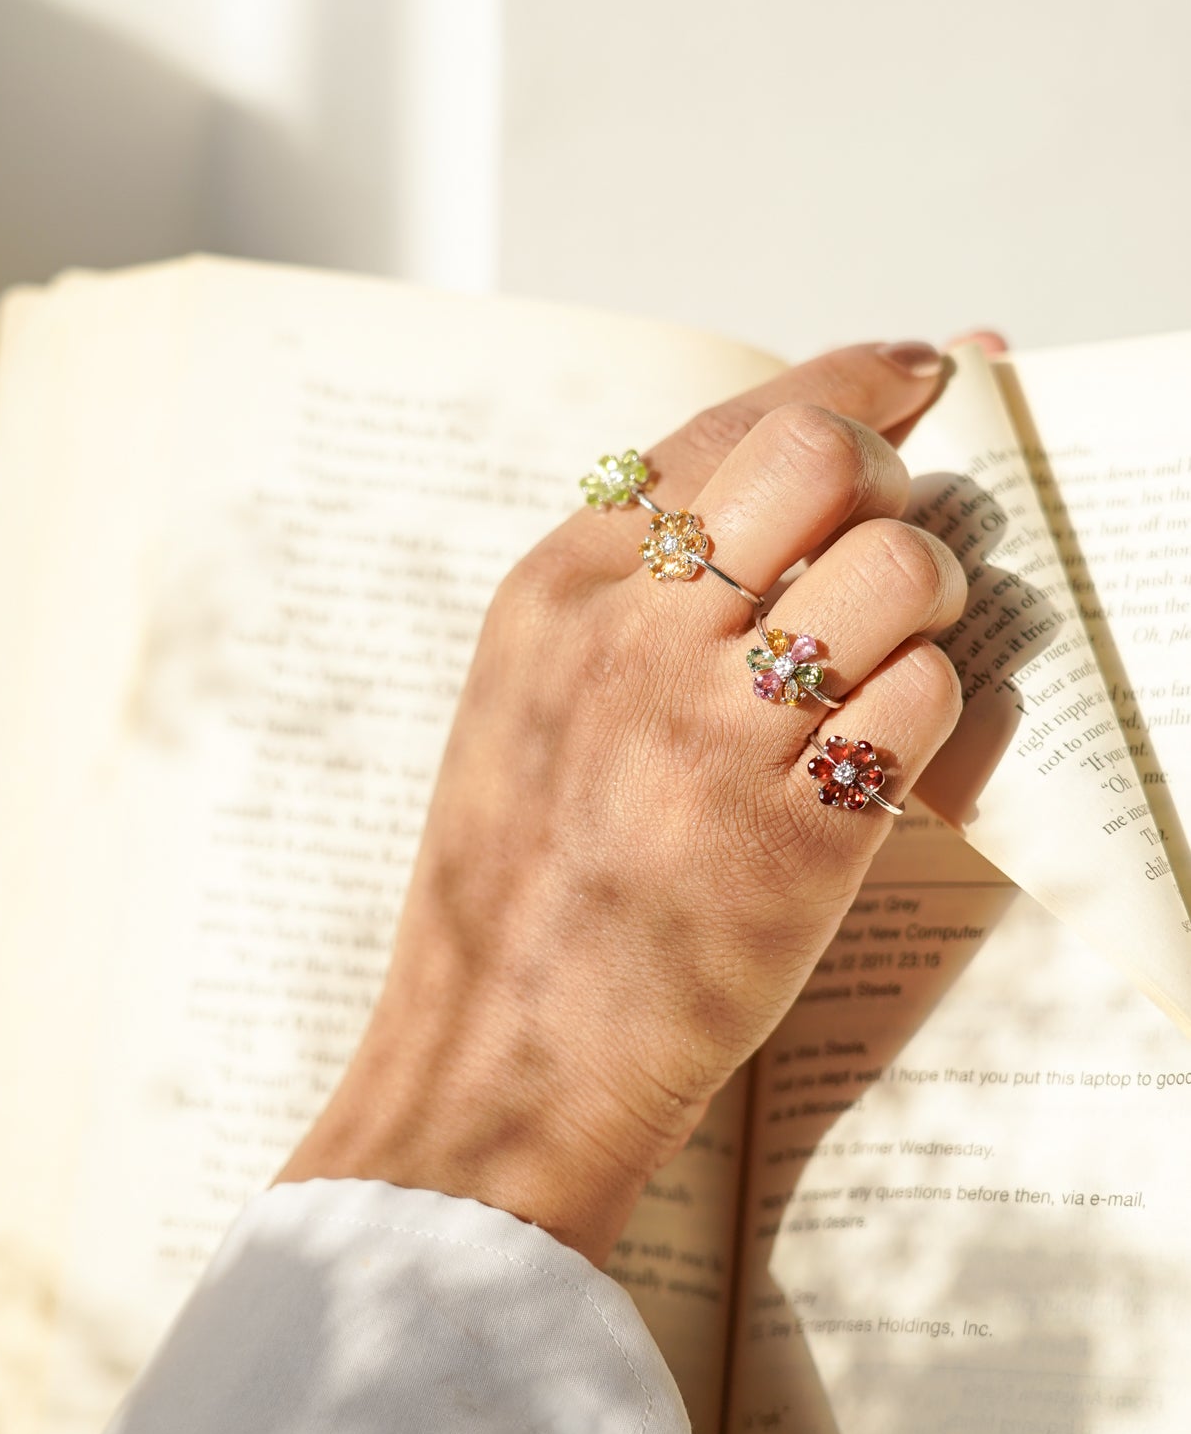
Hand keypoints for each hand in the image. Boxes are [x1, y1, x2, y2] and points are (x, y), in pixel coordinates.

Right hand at [279, 342, 971, 1261]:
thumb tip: (775, 490)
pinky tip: (888, 752)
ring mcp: (714, 730)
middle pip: (822, 459)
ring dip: (927, 599)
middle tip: (887, 537)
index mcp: (559, 590)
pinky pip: (927, 699)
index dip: (849, 380)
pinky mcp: (797, 831)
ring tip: (889, 658)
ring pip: (898, 566)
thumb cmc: (513, 888)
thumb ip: (629, 592)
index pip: (730, 425)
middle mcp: (635, 636)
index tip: (914, 369)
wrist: (498, 1064)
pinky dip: (936, 713)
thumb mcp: (525, 701)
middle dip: (887, 478)